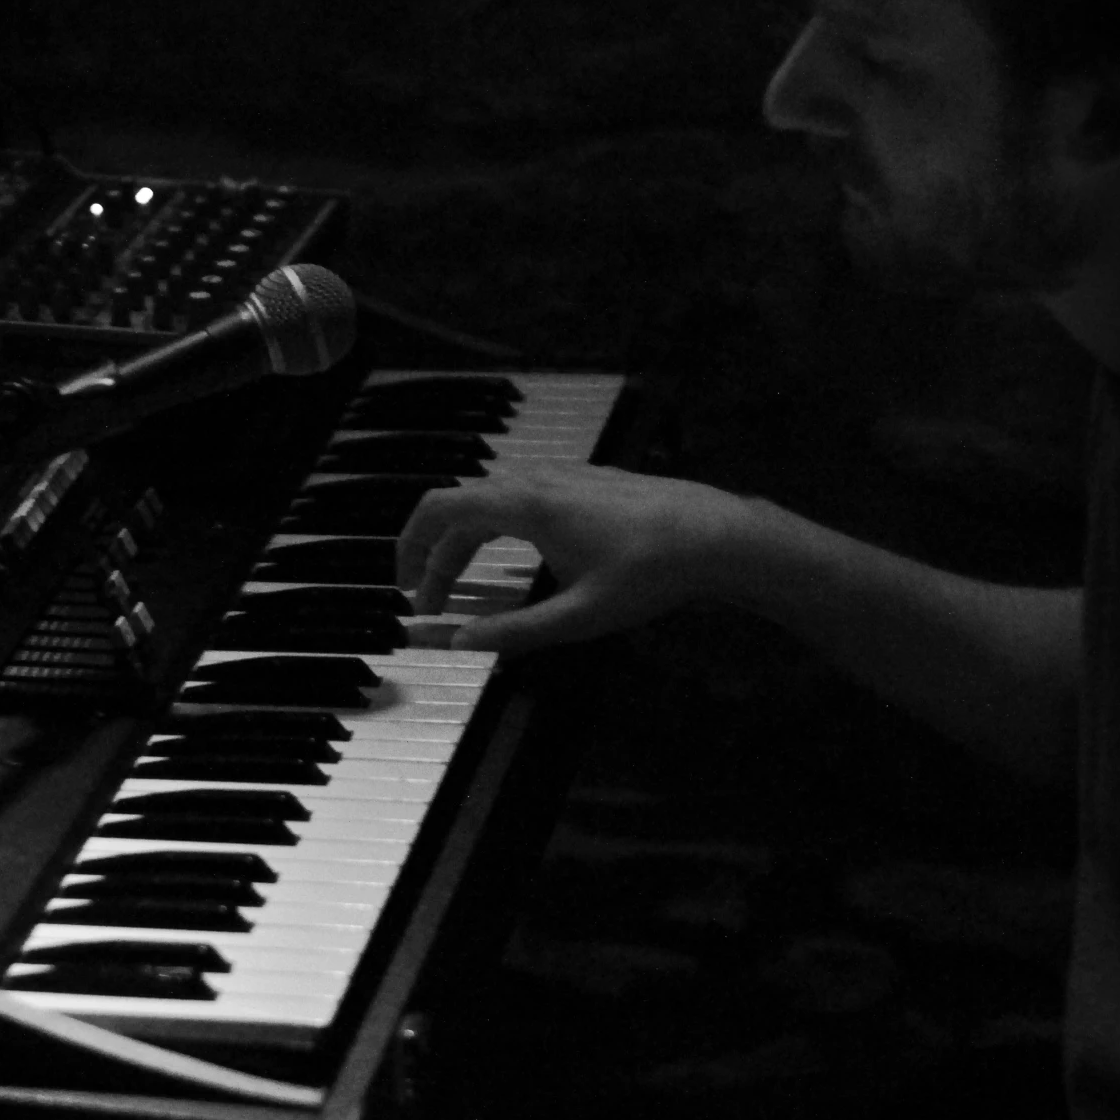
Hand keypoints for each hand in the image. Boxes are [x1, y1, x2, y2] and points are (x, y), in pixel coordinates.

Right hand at [395, 466, 752, 653]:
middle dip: (435, 554)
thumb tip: (457, 645)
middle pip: (460, 508)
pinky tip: (512, 558)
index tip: (403, 587)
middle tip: (428, 600)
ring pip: (489, 500)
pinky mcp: (583, 480)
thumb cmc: (651, 574)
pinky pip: (518, 496)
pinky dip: (495, 526)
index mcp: (525, 506)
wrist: (716, 535)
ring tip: (461, 583)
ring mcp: (562, 474)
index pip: (439, 510)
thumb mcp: (579, 616)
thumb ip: (512, 633)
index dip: (409, 547)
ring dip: (465, 540)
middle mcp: (536, 480)